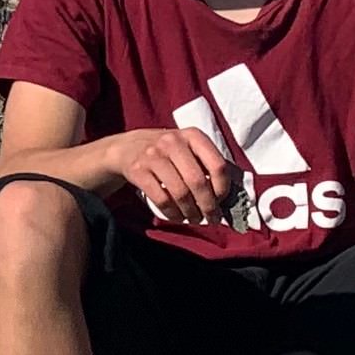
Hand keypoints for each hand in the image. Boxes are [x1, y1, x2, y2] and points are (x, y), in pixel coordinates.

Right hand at [106, 123, 241, 228]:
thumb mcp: (187, 148)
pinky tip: (177, 217)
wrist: (126, 148)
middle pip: (198, 182)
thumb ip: (207, 164)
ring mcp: (153, 155)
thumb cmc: (167, 152)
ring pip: (180, 193)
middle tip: (211, 218)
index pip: (218, 164)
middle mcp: (173, 142)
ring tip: (194, 219)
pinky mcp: (138, 170)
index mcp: (192, 136)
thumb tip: (228, 197)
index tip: (221, 200)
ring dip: (191, 212)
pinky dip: (172, 213)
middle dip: (208, 206)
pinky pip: (161, 199)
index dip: (223, 188)